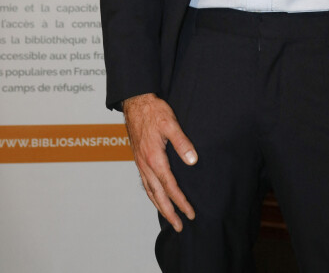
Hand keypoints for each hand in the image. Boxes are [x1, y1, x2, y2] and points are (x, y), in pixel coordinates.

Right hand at [123, 93, 197, 230]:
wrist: (135, 102)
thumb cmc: (154, 111)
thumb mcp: (171, 123)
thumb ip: (182, 142)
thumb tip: (192, 161)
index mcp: (154, 158)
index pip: (170, 186)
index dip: (181, 201)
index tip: (190, 213)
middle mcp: (145, 164)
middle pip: (158, 195)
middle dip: (169, 212)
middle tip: (180, 226)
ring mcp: (140, 163)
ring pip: (150, 191)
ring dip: (160, 207)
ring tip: (169, 218)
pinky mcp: (139, 159)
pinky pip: (145, 183)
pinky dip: (152, 195)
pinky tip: (156, 197)